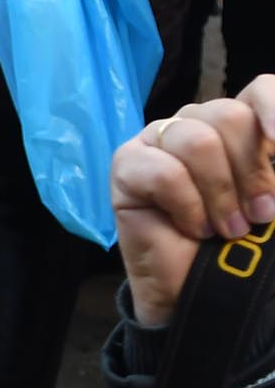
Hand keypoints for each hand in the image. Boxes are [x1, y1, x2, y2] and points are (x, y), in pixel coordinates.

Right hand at [112, 82, 274, 326]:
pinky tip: (191, 227)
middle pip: (228, 113)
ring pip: (196, 138)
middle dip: (252, 172)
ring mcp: (160, 140)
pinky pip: (162, 169)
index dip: (274, 109)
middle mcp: (201, 125)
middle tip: (259, 216)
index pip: (260, 91)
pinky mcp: (127, 163)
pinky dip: (186, 205)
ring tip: (227, 230)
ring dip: (220, 194)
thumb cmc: (248, 251)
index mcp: (243, 128)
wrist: (204, 297)